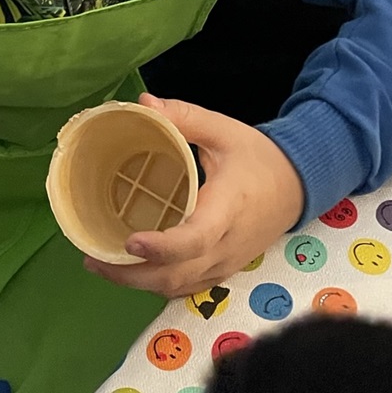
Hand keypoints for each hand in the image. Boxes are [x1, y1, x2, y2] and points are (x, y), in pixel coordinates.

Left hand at [84, 96, 303, 298]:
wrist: (299, 185)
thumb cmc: (259, 157)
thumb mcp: (223, 130)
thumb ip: (183, 117)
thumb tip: (141, 104)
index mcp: (228, 207)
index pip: (197, 239)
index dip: (163, 247)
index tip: (129, 241)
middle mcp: (227, 244)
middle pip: (178, 275)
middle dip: (132, 275)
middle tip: (93, 259)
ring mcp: (227, 264)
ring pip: (179, 287)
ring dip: (139, 284)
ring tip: (101, 265)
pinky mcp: (224, 271)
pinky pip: (187, 288)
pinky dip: (157, 285)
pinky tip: (133, 271)